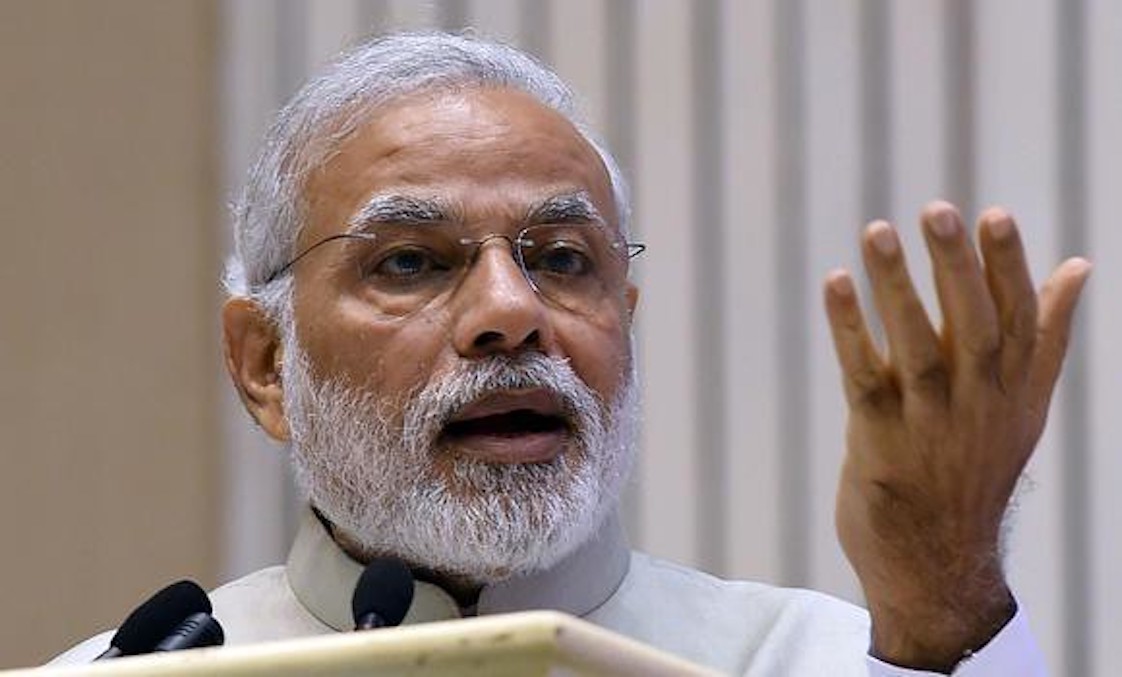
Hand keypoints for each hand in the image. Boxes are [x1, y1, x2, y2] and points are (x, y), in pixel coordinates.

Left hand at [823, 202, 1090, 670]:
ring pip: (915, 347)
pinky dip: (848, 330)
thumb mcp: (1023, 408)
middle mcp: (977, 405)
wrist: (936, 562)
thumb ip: (1044, 336)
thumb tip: (1077, 266)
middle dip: (957, 267)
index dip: (1008, 266)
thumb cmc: (975, 470)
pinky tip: (835, 284)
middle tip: (938, 210)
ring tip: (877, 232)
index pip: (1018, 319)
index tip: (994, 215)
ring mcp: (928, 424)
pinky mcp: (878, 440)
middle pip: (972, 327)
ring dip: (896, 288)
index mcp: (1013, 391)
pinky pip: (863, 376)